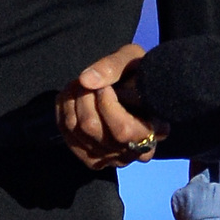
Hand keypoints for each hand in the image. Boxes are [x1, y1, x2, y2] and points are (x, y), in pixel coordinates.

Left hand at [57, 44, 168, 170]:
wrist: (133, 88)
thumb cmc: (138, 73)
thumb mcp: (133, 60)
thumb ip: (113, 66)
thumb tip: (85, 80)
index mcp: (155, 130)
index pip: (123, 130)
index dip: (106, 103)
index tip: (105, 85)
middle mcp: (135, 152)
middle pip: (93, 129)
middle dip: (83, 98)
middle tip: (87, 81)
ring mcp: (113, 159)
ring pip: (78, 132)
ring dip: (71, 102)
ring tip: (78, 84)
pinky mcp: (93, 159)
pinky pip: (68, 137)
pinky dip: (63, 113)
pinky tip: (71, 97)